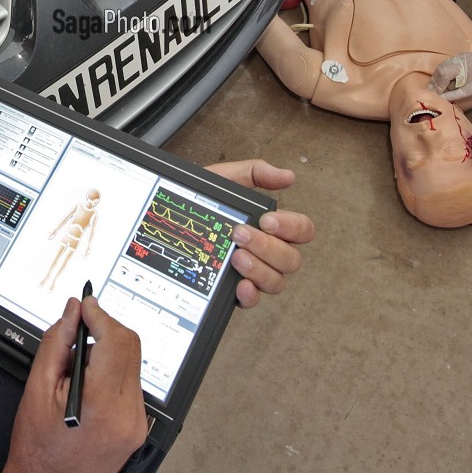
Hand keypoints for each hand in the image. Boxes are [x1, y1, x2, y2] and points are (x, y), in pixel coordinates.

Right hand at [0, 296, 146, 472]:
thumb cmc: (37, 448)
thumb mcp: (37, 389)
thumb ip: (56, 344)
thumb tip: (72, 312)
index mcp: (102, 404)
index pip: (116, 341)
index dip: (100, 315)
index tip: (87, 304)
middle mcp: (127, 415)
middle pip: (130, 348)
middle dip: (105, 330)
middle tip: (79, 331)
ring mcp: (137, 423)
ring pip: (133, 364)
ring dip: (108, 353)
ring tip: (78, 369)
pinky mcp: (138, 428)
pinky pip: (132, 384)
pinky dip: (113, 374)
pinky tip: (90, 386)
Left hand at [205, 160, 315, 307]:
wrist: (169, 216)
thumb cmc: (203, 199)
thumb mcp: (226, 178)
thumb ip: (257, 172)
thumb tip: (288, 176)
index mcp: (272, 227)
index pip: (302, 230)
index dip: (291, 227)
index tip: (266, 220)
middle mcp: (269, 252)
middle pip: (291, 259)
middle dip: (267, 246)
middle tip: (239, 234)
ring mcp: (254, 273)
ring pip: (276, 281)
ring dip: (259, 269)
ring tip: (236, 257)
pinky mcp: (236, 291)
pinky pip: (253, 300)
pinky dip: (250, 294)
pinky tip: (239, 285)